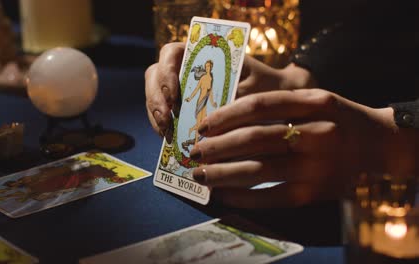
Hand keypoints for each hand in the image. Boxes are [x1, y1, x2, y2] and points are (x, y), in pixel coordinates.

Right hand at [145, 43, 316, 136]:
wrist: (277, 98)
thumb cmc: (266, 87)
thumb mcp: (252, 88)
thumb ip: (229, 98)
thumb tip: (209, 120)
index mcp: (201, 53)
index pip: (170, 54)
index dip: (166, 72)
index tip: (173, 94)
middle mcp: (186, 69)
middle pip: (155, 76)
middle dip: (156, 98)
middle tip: (166, 120)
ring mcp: (181, 89)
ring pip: (155, 97)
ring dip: (156, 116)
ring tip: (167, 134)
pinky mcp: (181, 110)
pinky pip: (163, 116)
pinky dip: (164, 127)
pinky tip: (170, 140)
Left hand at [189, 89, 411, 207]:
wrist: (378, 145)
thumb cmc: (337, 119)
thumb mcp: (316, 100)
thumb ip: (278, 103)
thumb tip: (224, 119)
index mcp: (315, 103)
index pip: (259, 105)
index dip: (225, 115)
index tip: (202, 124)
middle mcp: (318, 133)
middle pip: (254, 138)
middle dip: (217, 146)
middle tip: (194, 151)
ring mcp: (317, 166)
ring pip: (258, 170)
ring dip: (223, 173)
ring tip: (200, 174)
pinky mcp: (314, 194)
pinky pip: (270, 197)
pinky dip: (242, 197)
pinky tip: (223, 194)